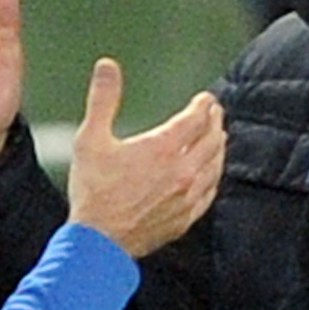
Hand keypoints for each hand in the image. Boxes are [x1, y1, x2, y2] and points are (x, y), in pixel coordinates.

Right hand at [66, 59, 225, 257]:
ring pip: (215, 166)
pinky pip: (210, 193)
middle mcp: (182, 171)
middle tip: (214, 113)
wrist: (98, 243)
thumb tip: (107, 66)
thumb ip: (103, 99)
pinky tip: (211, 174)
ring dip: (218, 148)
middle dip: (214, 122)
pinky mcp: (185, 218)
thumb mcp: (90, 139)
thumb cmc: (92, 192)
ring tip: (218, 137)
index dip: (204, 105)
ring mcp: (187, 197)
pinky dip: (214, 176)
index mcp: (162, 148)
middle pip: (211, 140)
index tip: (206, 99)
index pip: (195, 119)